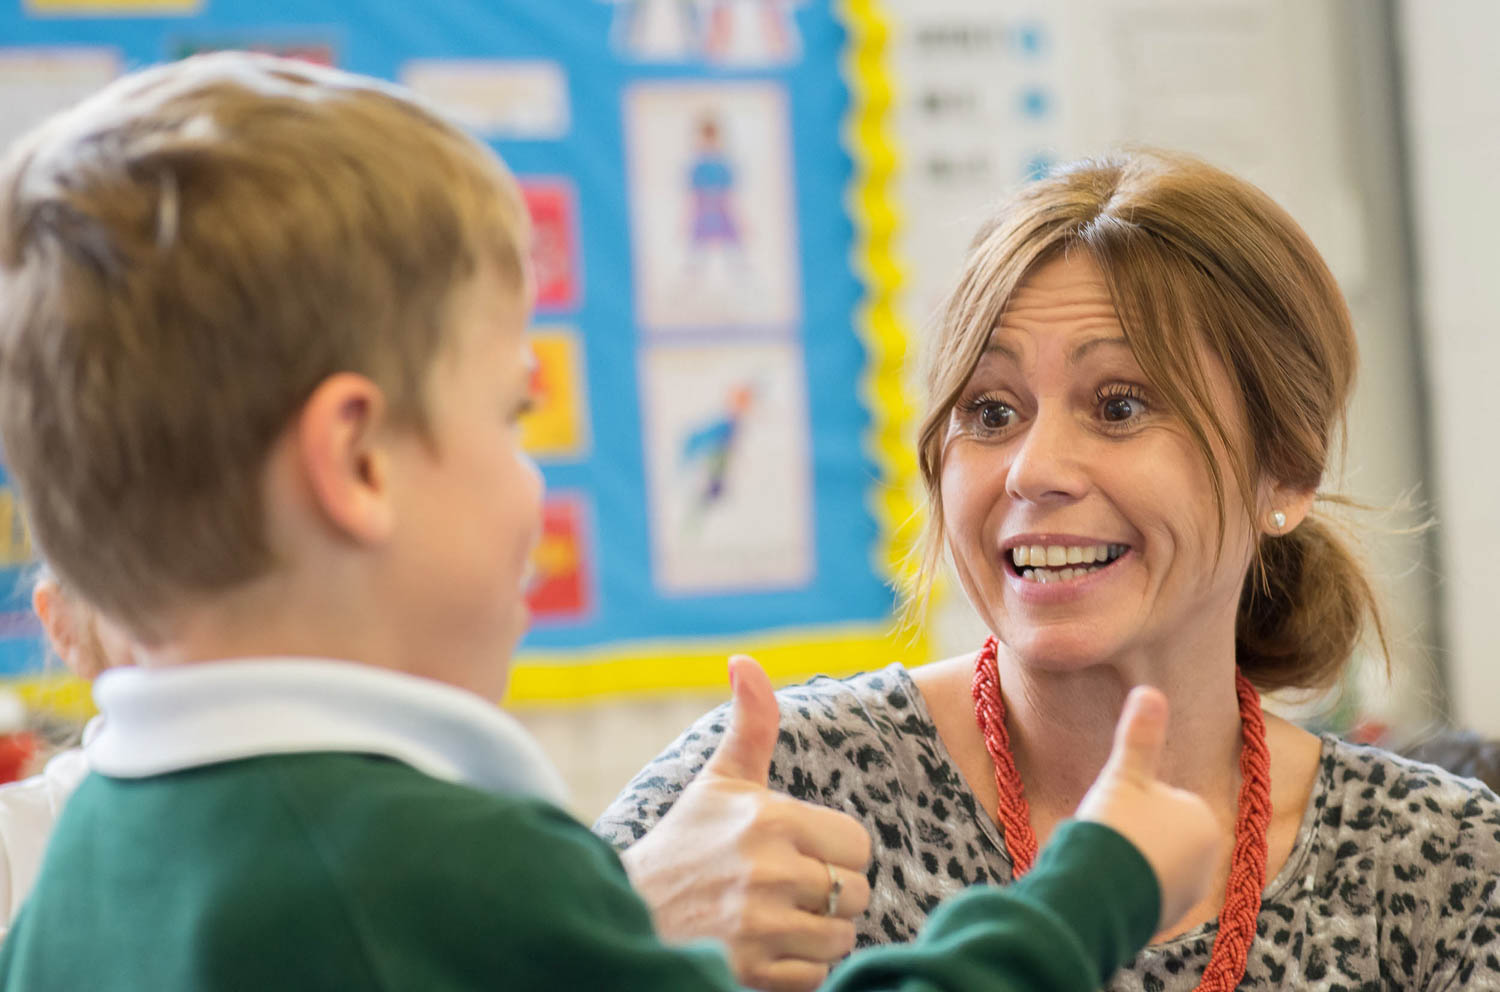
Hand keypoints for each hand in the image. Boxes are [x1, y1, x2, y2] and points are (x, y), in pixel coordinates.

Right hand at [620, 655, 872, 991]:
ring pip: (840, 938)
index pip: (858, 845)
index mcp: (771, 819)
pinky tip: (762, 950)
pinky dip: (796, 971)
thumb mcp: (720, 780)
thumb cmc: (685, 844)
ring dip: (816, 936)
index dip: (836, 852)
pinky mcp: (752, 973)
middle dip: (830, 897)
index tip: (802, 853)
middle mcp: (769, 871)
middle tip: (787, 890)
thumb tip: (744, 660)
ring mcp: (760, 926)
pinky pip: (814, 977)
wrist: (628, 916)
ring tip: (775, 919)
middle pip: (857, 894)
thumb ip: (751, 723)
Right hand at [1074, 686, 1223, 932]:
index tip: (1117, 813)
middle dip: (1136, 834)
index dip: (1134, 801)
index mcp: (1202, 819)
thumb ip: (1141, 735)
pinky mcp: (1169, 919)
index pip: (1164, 799)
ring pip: (1153, 864)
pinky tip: (1108, 885)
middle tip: (1110, 835)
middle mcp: (1206, 859)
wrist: (1098, 892)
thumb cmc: (1115, 827)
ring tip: (1106, 861)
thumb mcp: (1124, 774)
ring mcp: (1188, 892)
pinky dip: (1129, 890)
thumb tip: (1149, 689)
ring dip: (1132, 862)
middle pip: (1160, 833)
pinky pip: (1147, 893)